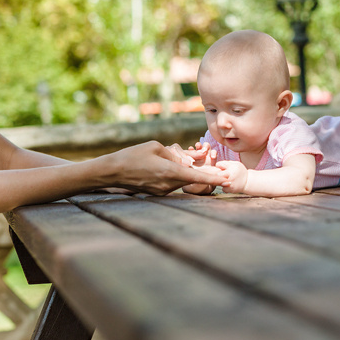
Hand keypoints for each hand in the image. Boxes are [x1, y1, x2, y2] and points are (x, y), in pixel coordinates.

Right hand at [102, 141, 225, 195]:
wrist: (112, 172)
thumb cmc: (133, 155)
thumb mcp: (156, 147)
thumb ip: (175, 154)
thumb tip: (188, 161)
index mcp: (169, 172)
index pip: (197, 176)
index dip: (213, 178)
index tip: (226, 179)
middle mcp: (168, 184)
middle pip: (192, 178)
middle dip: (201, 170)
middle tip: (209, 159)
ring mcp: (163, 190)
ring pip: (182, 179)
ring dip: (186, 171)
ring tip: (182, 158)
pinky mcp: (158, 192)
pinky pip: (173, 182)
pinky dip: (176, 174)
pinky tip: (167, 165)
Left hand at [216, 160, 248, 193]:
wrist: (248, 181)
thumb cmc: (240, 172)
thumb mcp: (236, 164)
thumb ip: (227, 163)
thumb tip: (217, 165)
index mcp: (232, 167)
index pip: (219, 164)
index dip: (219, 166)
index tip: (222, 168)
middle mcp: (231, 175)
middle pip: (218, 174)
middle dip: (218, 174)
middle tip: (221, 175)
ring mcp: (231, 183)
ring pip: (220, 182)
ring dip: (221, 181)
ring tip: (226, 180)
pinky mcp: (231, 189)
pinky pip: (223, 189)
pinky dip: (225, 187)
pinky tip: (228, 185)